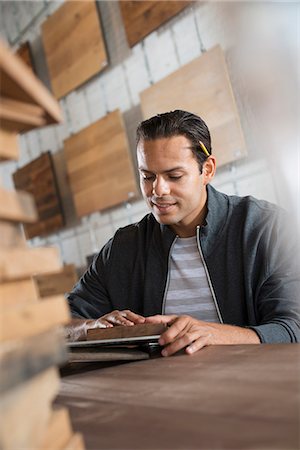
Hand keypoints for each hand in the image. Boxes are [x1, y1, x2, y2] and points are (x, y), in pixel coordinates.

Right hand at [66, 311, 145, 340]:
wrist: (89, 329)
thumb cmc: (106, 329)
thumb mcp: (117, 330)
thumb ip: (127, 334)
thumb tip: (138, 341)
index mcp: (120, 316)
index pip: (130, 315)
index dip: (138, 317)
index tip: (145, 321)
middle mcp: (114, 315)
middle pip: (124, 315)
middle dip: (133, 318)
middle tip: (140, 322)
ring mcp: (106, 318)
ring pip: (115, 318)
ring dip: (122, 321)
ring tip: (129, 325)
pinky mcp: (97, 323)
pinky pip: (102, 322)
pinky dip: (106, 324)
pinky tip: (109, 327)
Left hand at [145, 314, 259, 355]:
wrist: (220, 333)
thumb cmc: (198, 331)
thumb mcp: (184, 328)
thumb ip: (171, 330)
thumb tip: (154, 337)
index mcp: (181, 319)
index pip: (165, 318)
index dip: (155, 319)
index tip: (145, 322)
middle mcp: (189, 323)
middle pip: (176, 328)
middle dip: (166, 335)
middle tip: (159, 342)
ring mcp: (198, 330)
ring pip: (185, 337)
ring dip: (175, 345)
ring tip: (167, 352)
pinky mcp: (207, 338)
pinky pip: (199, 343)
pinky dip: (193, 347)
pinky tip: (188, 352)